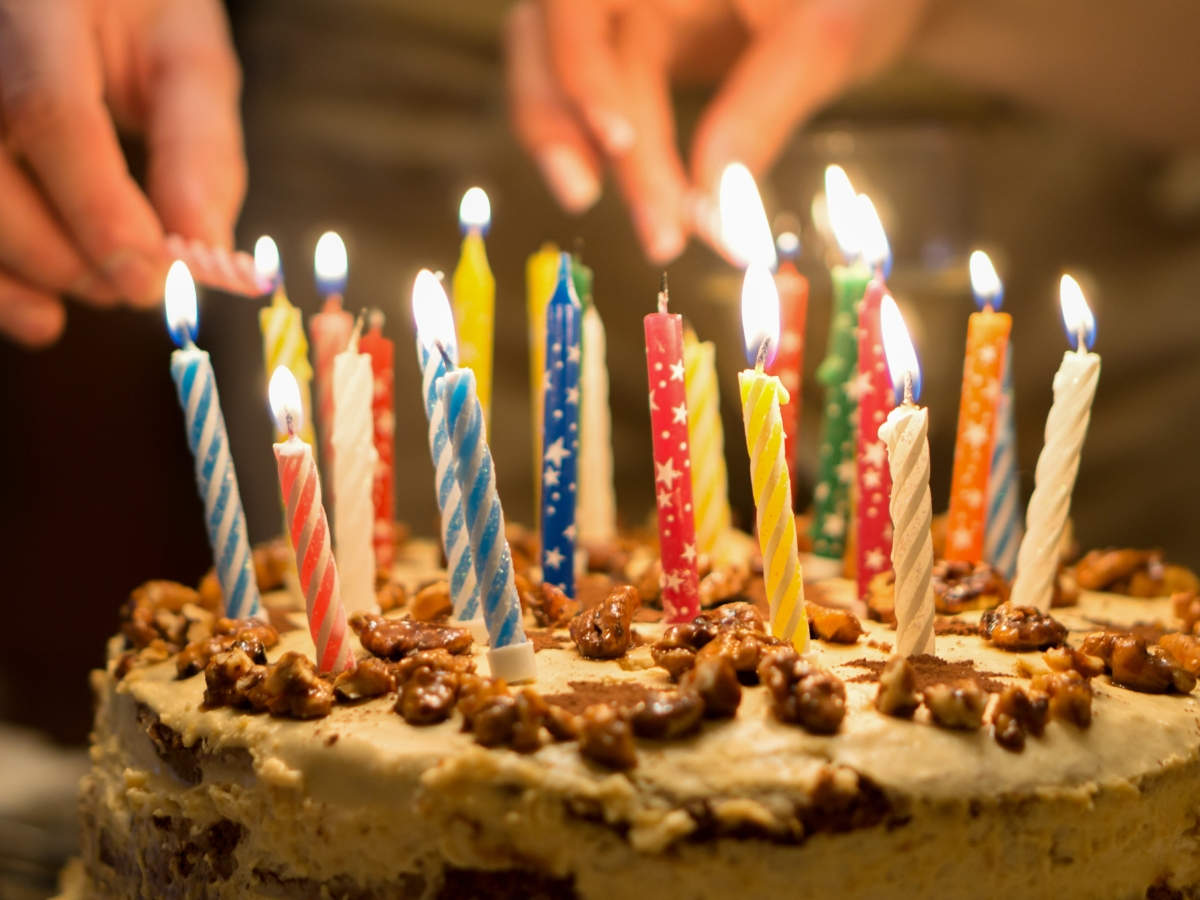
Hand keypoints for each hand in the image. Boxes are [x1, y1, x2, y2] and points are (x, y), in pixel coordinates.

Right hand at [0, 0, 243, 345]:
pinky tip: (40, 314)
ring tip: (104, 290)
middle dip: (72, 257)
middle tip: (139, 286)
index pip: (46, 111)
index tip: (153, 278)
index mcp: (34, 8)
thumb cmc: (134, 8)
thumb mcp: (185, 55)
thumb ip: (199, 146)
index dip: (99, 210)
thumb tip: (205, 252)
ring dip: (31, 276)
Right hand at [505, 0, 927, 262]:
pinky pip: (593, 98)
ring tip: (622, 216)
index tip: (621, 144)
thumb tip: (712, 206)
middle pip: (550, 40)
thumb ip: (763, 112)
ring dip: (570, 146)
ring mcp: (628, 9)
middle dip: (570, 128)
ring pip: (554, 72)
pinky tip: (644, 200)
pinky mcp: (639, 47)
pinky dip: (605, 151)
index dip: (581, 68)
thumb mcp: (827, 36)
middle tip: (613, 209)